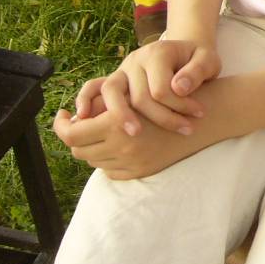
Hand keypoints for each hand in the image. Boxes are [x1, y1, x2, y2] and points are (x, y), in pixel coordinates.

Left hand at [53, 107, 200, 179]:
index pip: (71, 134)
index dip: (61, 126)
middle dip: (75, 136)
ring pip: (93, 161)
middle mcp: (122, 147)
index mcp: (116, 124)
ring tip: (99, 132)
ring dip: (92, 147)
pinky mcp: (141, 172)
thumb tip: (73, 117)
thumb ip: (102, 104)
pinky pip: (110, 170)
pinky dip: (108, 158)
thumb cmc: (166, 93)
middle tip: (77, 123)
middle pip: (78, 150)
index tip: (63, 115)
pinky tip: (117, 144)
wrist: (203, 114)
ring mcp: (132, 163)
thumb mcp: (132, 91)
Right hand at [81, 38, 221, 134]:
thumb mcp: (208, 60)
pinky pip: (92, 87)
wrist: (185, 53)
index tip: (198, 114)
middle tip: (185, 129)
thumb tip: (179, 87)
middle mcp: (135, 60)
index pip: (161, 88)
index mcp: (157, 52)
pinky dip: (85, 100)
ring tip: (135, 134)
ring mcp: (122, 70)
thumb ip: (197, 70)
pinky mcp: (114, 80)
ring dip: (121, 115)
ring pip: (111, 91)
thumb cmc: (197, 60)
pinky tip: (85, 118)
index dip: (179, 106)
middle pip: (139, 95)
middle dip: (162, 117)